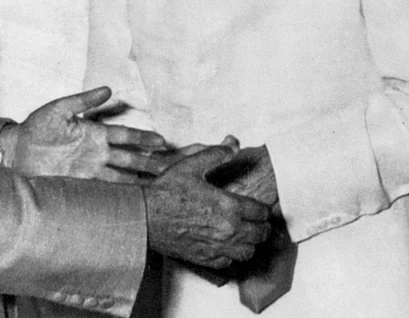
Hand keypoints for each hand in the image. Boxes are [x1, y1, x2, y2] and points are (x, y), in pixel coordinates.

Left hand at [3, 87, 165, 180]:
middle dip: (150, 162)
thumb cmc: (36, 126)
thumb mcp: (59, 108)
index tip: (162, 141)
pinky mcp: (79, 184)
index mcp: (95, 133)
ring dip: (139, 180)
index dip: (143, 138)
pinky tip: (132, 199)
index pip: (125, 136)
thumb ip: (84, 100)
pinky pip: (103, 190)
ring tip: (159, 186)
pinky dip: (119, 195)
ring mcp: (90, 170)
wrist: (15, 150)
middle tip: (172, 167)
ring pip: (122, 176)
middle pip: (130, 158)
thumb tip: (109, 89)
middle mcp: (97, 153)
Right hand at [142, 144, 272, 268]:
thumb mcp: (191, 165)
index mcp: (229, 206)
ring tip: (245, 234)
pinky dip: (231, 255)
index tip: (259, 207)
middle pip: (260, 234)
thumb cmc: (166, 193)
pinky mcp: (205, 258)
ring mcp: (217, 247)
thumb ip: (216, 154)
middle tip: (257, 221)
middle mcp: (228, 230)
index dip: (263, 209)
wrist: (145, 217)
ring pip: (248, 252)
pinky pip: (229, 263)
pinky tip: (225, 245)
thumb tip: (233, 144)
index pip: (261, 212)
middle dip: (261, 226)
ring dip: (250, 243)